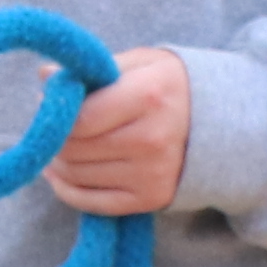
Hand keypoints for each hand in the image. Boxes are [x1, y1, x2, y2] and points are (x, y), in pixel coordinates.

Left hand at [45, 45, 191, 215]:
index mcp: (148, 97)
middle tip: (52, 126)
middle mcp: (151, 140)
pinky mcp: (150, 199)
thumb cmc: (170, 86)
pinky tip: (61, 172)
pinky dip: (67, 189)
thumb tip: (45, 75)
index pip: (79, 119)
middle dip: (53, 138)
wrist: (222, 124)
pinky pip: (91, 203)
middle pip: (74, 149)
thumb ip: (92, 70)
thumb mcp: (139, 63)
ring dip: (57, 162)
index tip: (49, 102)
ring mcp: (152, 174)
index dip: (55, 112)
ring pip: (77, 176)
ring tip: (58, 145)